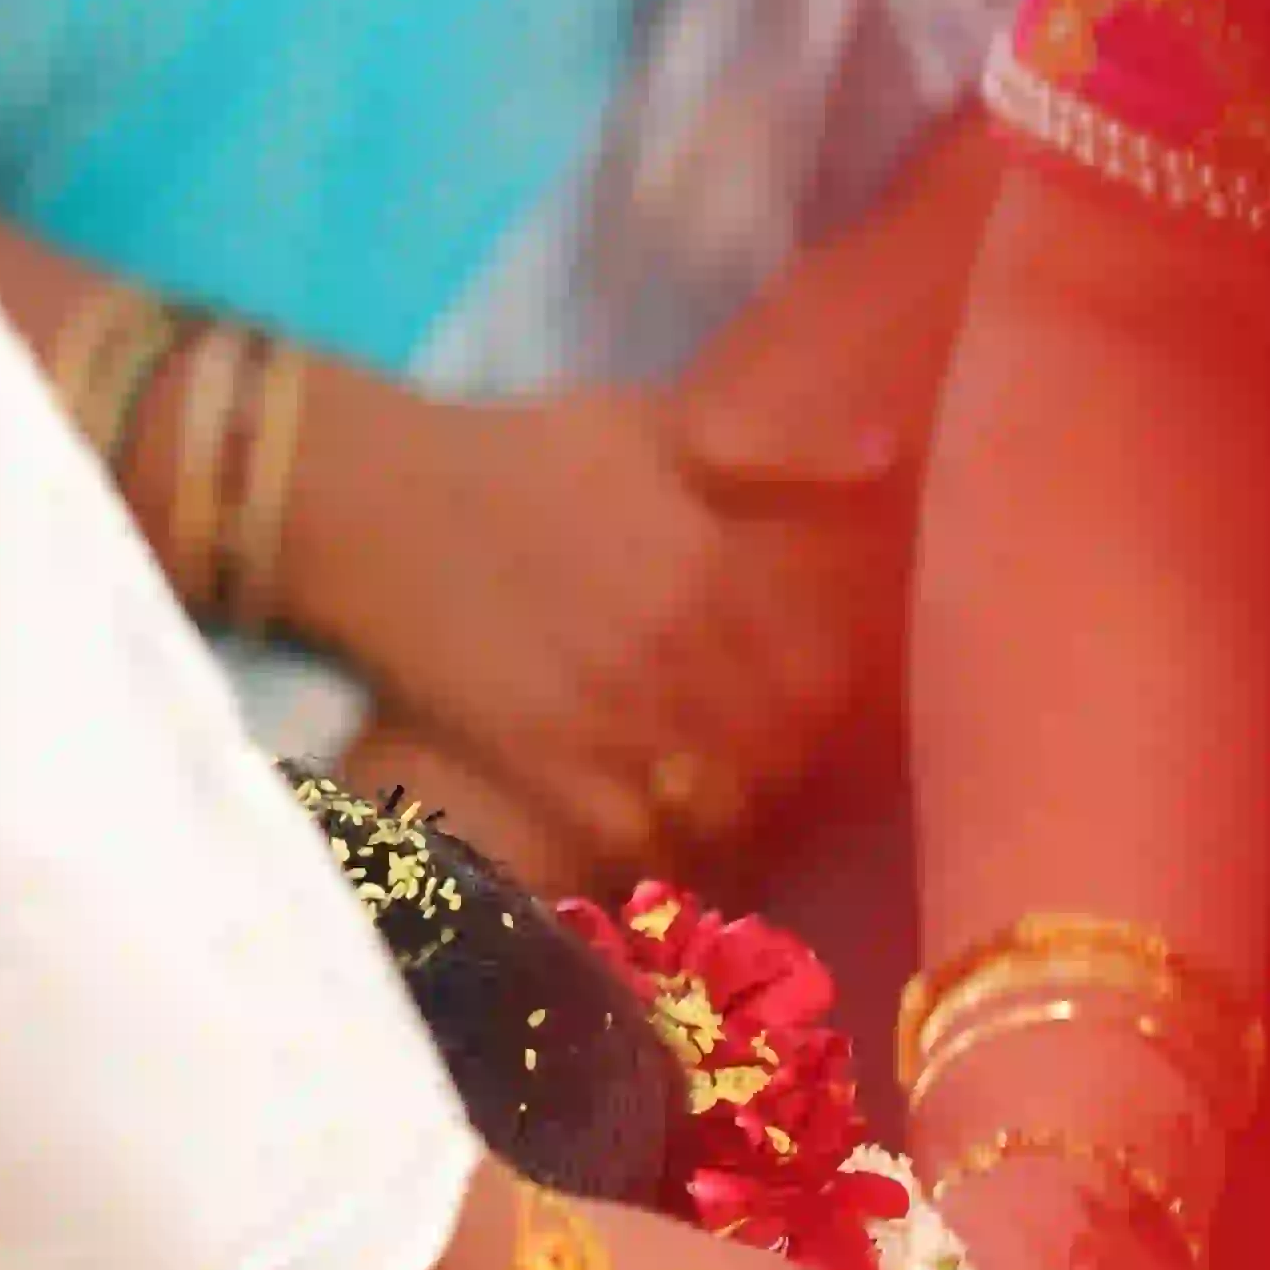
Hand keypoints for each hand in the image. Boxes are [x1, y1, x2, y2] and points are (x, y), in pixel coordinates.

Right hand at [283, 374, 897, 883]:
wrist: (381, 513)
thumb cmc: (520, 458)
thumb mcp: (651, 425)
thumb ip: (773, 452)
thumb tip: (888, 454)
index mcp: (716, 571)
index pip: (826, 664)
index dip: (839, 686)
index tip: (831, 685)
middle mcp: (680, 662)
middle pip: (786, 747)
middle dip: (794, 751)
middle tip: (783, 746)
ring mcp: (616, 730)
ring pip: (723, 804)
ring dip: (737, 804)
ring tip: (725, 786)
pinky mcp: (554, 779)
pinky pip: (641, 842)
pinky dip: (663, 843)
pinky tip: (657, 820)